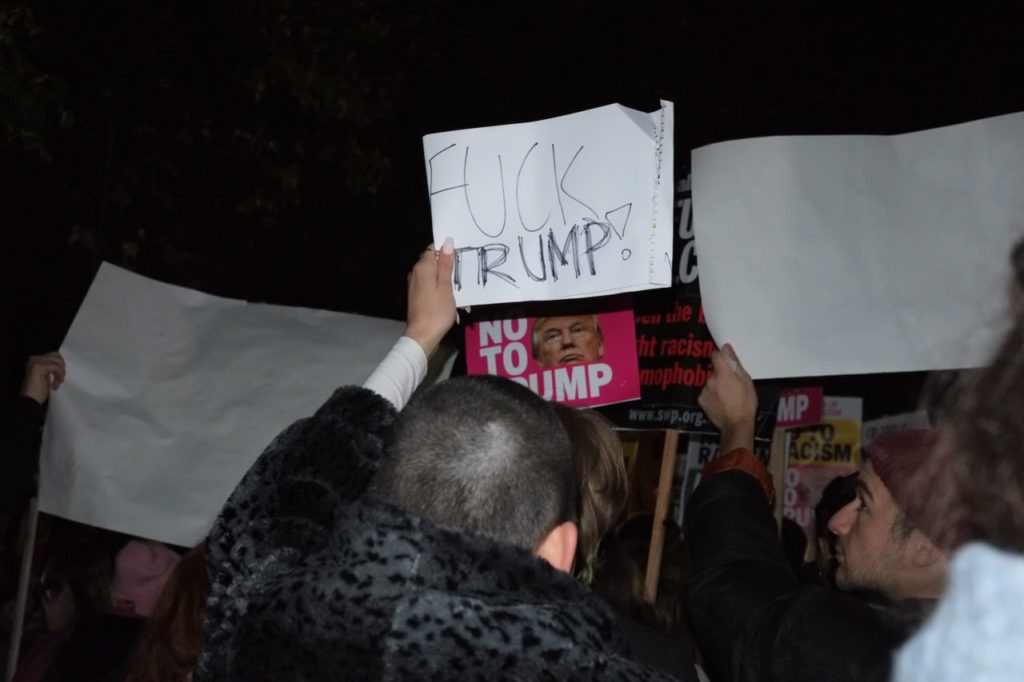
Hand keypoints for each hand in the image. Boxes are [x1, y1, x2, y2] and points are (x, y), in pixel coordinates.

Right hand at [21, 351, 65, 404]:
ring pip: (58, 361)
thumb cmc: (38, 392)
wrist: (30, 401)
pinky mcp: (38, 366)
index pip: (54, 355)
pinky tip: (55, 385)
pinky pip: (56, 366)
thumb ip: (52, 368)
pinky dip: (59, 375)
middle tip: (59, 380)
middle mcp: (33, 359)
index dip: (60, 366)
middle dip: (61, 368)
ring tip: (57, 383)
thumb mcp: (47, 377)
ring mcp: (35, 361)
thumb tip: (63, 364)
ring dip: (61, 373)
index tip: (59, 379)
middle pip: (57, 356)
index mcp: (35, 360)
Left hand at [404, 237, 456, 356]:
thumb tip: (447, 241)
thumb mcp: (446, 286)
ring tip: (462, 296)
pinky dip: (443, 292)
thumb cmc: (437, 311)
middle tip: (465, 278)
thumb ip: (446, 263)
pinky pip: (432, 287)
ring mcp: (415, 285)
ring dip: (449, 283)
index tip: (461, 258)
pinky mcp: (417, 296)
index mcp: (423, 267)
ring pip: (435, 276)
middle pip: (435, 262)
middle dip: (451, 269)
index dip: (448, 250)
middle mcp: (416, 273)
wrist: (422, 336)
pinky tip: (453, 303)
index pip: (434, 248)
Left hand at [698, 343, 756, 452]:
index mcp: (722, 373)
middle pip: (714, 371)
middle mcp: (710, 380)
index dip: (721, 357)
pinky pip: (706, 392)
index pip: (716, 355)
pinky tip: (720, 402)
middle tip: (731, 385)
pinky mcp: (701, 400)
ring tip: (726, 396)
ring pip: (710, 382)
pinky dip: (711, 395)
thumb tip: (726, 348)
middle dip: (721, 375)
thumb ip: (734, 363)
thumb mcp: (746, 381)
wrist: (736, 424)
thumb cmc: (745, 402)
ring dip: (716, 385)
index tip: (726, 363)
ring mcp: (704, 390)